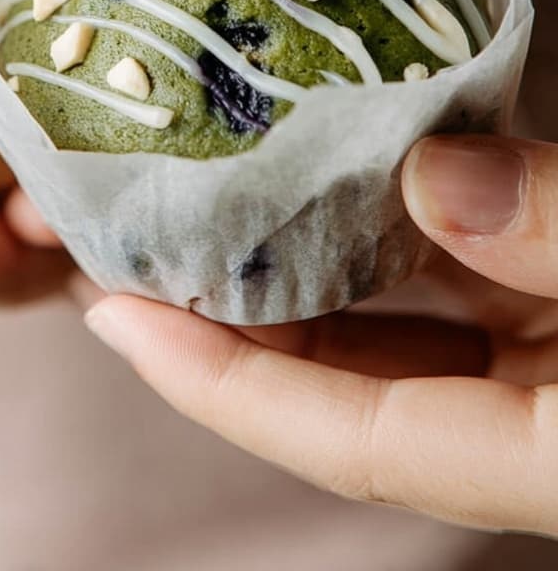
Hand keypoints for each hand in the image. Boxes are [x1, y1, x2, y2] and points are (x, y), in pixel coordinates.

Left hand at [83, 134, 557, 535]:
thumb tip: (428, 173)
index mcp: (554, 460)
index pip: (352, 441)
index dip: (224, 385)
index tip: (119, 317)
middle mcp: (536, 437)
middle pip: (350, 390)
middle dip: (238, 321)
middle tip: (139, 249)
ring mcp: (549, 381)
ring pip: (400, 340)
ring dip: (307, 275)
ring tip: (213, 206)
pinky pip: (458, 296)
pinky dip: (392, 241)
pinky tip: (338, 177)